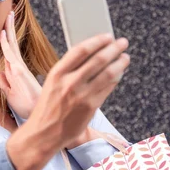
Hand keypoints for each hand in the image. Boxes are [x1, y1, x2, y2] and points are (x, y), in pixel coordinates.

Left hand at [0, 11, 41, 118]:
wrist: (40, 116)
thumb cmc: (28, 107)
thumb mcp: (11, 95)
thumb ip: (5, 84)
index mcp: (17, 71)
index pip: (11, 51)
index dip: (7, 38)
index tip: (4, 28)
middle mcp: (18, 68)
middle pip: (11, 45)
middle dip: (9, 29)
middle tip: (10, 15)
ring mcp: (19, 69)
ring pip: (11, 47)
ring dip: (8, 32)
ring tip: (8, 17)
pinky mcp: (19, 73)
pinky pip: (10, 55)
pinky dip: (6, 44)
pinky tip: (2, 35)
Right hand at [6, 33, 129, 169]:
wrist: (44, 133)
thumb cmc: (48, 107)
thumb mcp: (52, 83)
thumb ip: (69, 70)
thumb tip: (92, 55)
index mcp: (57, 73)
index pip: (81, 50)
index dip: (97, 41)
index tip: (107, 36)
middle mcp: (70, 83)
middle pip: (98, 60)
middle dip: (113, 49)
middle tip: (122, 42)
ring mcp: (82, 95)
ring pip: (107, 73)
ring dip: (120, 63)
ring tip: (125, 57)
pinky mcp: (91, 107)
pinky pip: (108, 88)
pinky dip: (116, 78)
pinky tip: (119, 73)